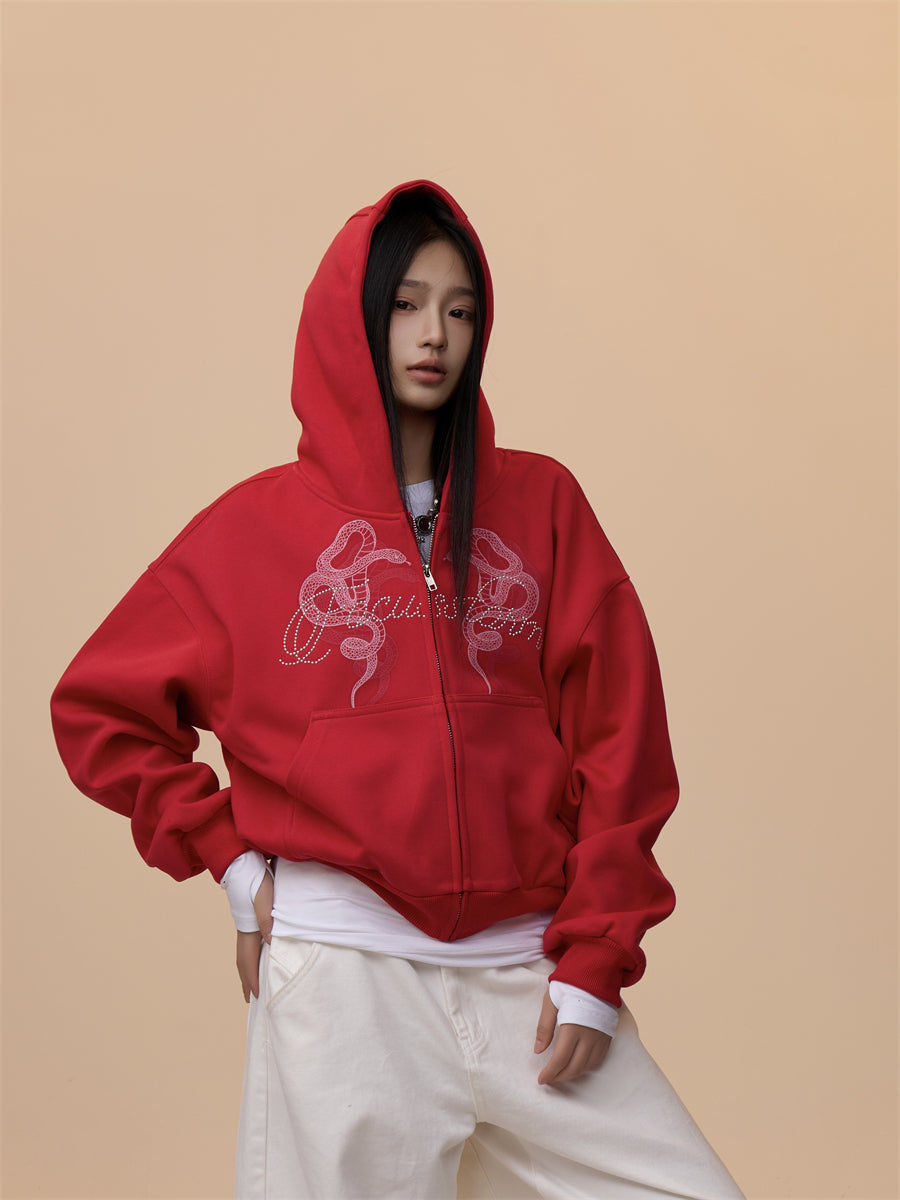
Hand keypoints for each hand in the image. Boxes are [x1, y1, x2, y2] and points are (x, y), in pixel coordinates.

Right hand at [235, 869, 273, 1002]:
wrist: (242, 861)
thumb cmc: (255, 876)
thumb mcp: (264, 896)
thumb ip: (267, 918)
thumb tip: (272, 942)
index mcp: (247, 927)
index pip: (249, 960)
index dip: (253, 979)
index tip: (258, 997)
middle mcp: (244, 929)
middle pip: (243, 961)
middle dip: (247, 980)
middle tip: (251, 999)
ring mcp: (245, 923)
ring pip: (244, 953)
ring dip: (247, 970)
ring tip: (252, 983)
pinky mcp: (249, 917)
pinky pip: (249, 944)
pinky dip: (251, 957)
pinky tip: (259, 957)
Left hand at [533, 988, 611, 1084]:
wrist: (595, 974)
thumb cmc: (569, 985)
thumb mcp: (550, 1001)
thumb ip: (544, 1027)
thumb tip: (538, 1050)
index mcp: (572, 1027)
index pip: (560, 1059)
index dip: (550, 1073)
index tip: (541, 1080)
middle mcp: (589, 1036)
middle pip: (574, 1067)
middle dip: (559, 1077)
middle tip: (548, 1079)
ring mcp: (600, 1037)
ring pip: (587, 1066)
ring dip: (572, 1074)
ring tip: (560, 1074)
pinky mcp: (608, 1036)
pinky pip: (598, 1059)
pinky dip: (586, 1067)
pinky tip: (577, 1066)